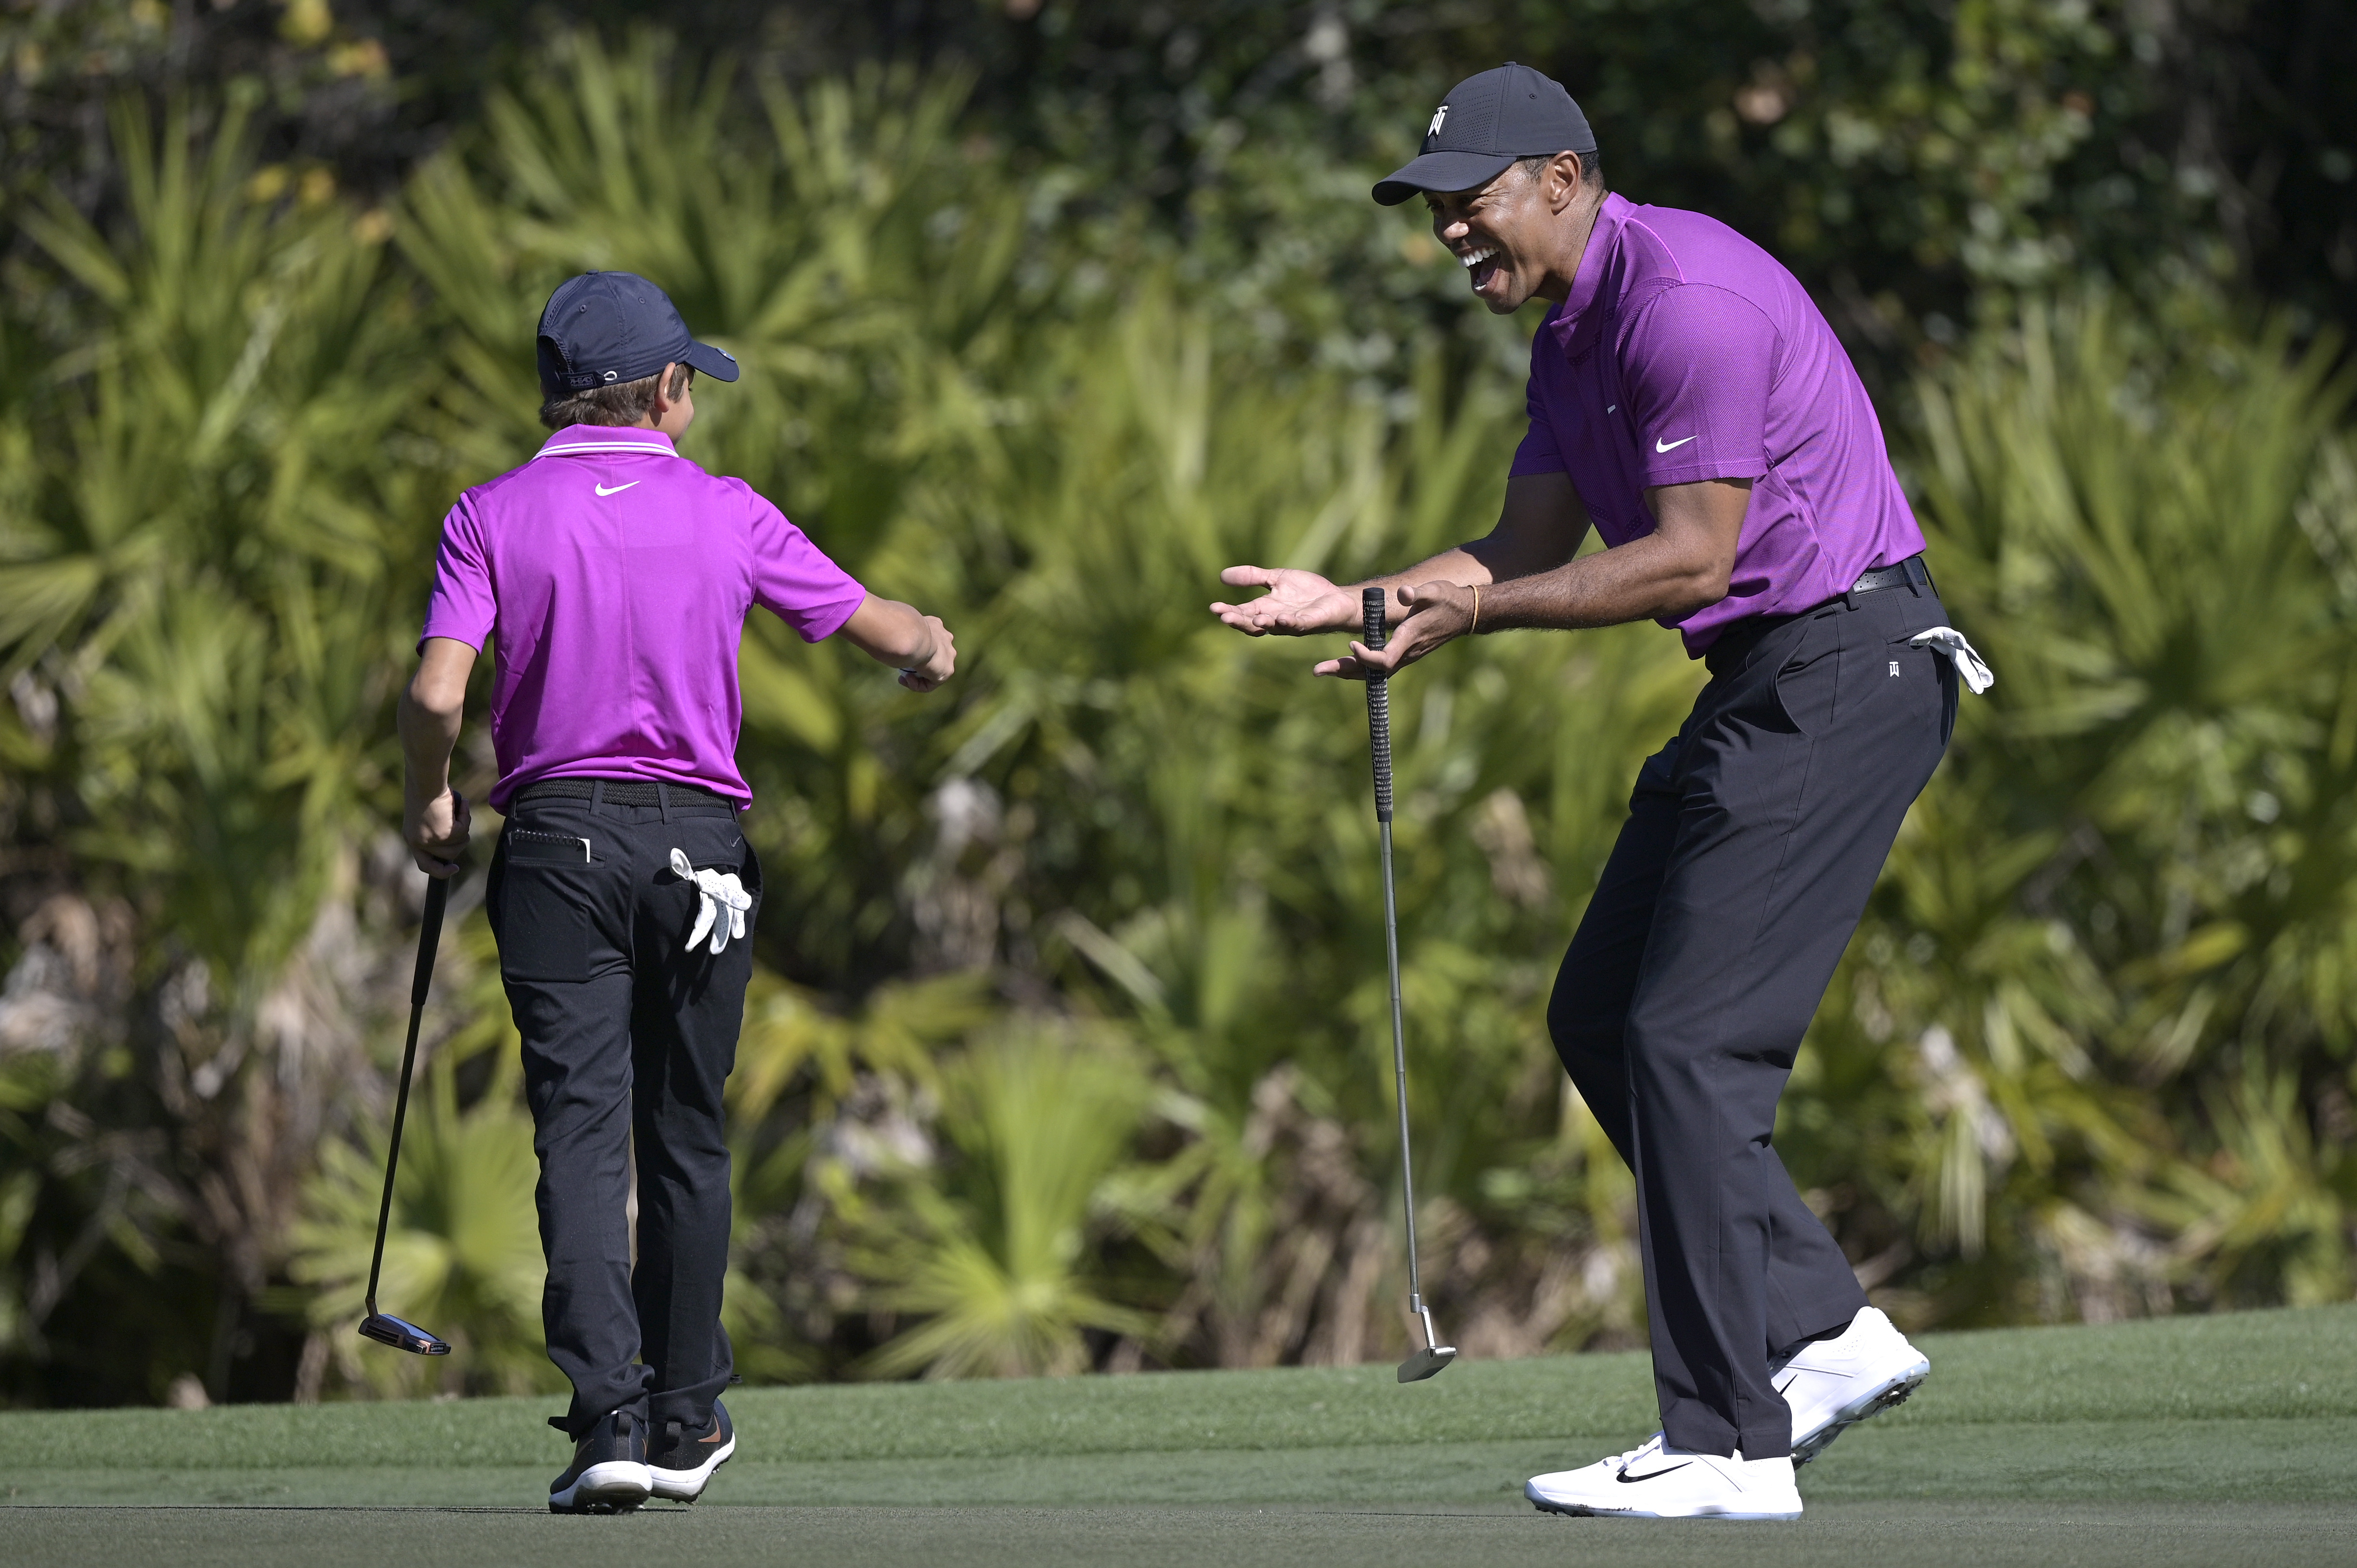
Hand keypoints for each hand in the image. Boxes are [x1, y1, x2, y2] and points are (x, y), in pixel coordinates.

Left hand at [406, 788, 470, 877]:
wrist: (426, 781)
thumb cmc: (426, 789)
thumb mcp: (428, 815)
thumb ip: (436, 829)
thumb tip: (457, 839)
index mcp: (411, 838)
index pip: (425, 865)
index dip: (440, 871)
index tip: (454, 869)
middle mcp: (419, 843)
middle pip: (448, 856)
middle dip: (460, 842)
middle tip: (463, 824)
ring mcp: (431, 841)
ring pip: (460, 843)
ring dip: (464, 825)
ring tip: (459, 807)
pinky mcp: (445, 835)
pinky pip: (465, 830)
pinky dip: (465, 816)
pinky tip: (460, 803)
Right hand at [899, 616, 955, 692]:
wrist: (910, 635)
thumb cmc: (899, 629)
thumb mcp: (896, 627)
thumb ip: (897, 631)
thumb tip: (885, 634)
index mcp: (935, 625)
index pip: (928, 638)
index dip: (914, 648)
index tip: (902, 652)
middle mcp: (945, 638)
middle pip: (933, 656)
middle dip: (918, 663)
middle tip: (903, 665)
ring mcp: (949, 655)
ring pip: (932, 671)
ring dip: (916, 676)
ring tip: (903, 676)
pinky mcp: (947, 671)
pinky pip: (931, 683)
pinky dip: (917, 684)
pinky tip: (907, 678)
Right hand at [1210, 566, 1358, 635]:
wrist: (1336, 598)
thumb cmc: (1306, 591)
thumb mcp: (1276, 578)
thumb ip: (1252, 577)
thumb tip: (1222, 575)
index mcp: (1266, 608)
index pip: (1243, 612)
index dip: (1229, 611)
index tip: (1214, 608)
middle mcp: (1276, 619)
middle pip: (1253, 623)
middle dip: (1239, 621)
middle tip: (1225, 617)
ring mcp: (1293, 623)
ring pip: (1274, 627)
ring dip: (1264, 624)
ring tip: (1254, 619)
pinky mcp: (1311, 623)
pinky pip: (1298, 625)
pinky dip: (1289, 623)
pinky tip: (1281, 618)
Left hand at [1314, 582, 1472, 679]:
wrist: (1464, 613)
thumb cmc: (1448, 599)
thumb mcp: (1435, 591)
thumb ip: (1418, 593)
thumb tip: (1403, 593)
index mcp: (1410, 638)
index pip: (1385, 659)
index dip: (1366, 657)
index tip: (1351, 643)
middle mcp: (1406, 653)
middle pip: (1372, 672)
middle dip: (1345, 670)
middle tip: (1318, 670)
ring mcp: (1405, 656)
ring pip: (1373, 673)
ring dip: (1349, 672)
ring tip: (1324, 670)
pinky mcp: (1404, 655)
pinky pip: (1378, 668)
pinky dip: (1360, 668)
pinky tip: (1343, 665)